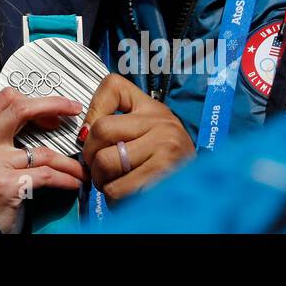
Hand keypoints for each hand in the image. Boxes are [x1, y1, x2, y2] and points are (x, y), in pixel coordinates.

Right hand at [0, 88, 84, 232]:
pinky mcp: (7, 185)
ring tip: (80, 167)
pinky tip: (73, 182)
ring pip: (43, 150)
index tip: (52, 110)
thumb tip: (38, 117)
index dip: (34, 100)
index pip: (6, 99)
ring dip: (69, 160)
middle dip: (54, 105)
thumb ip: (0, 133)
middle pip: (22, 110)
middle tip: (73, 110)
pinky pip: (46, 176)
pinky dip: (65, 179)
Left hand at [79, 74, 193, 202]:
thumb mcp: (146, 131)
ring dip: (102, 181)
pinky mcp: (162, 175)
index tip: (89, 133)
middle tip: (99, 169)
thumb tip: (83, 135)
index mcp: (152, 108)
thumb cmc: (167, 161)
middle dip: (91, 156)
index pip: (113, 86)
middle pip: (101, 130)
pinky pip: (119, 189)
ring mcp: (164, 147)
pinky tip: (128, 195)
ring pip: (105, 162)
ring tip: (115, 184)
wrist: (202, 189)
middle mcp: (161, 123)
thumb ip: (116, 124)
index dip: (92, 110)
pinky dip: (115, 199)